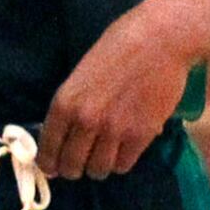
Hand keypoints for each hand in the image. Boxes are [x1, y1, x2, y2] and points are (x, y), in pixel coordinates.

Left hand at [38, 0, 198, 179]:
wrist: (161, 39)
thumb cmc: (120, 45)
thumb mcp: (83, 73)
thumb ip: (74, 103)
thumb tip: (68, 133)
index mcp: (66, 102)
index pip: (48, 148)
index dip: (50, 163)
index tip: (53, 169)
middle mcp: (85, 121)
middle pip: (72, 166)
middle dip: (74, 169)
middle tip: (81, 164)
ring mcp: (114, 130)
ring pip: (99, 170)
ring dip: (100, 167)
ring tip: (106, 156)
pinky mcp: (141, 135)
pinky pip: (124, 165)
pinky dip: (122, 162)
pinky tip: (125, 150)